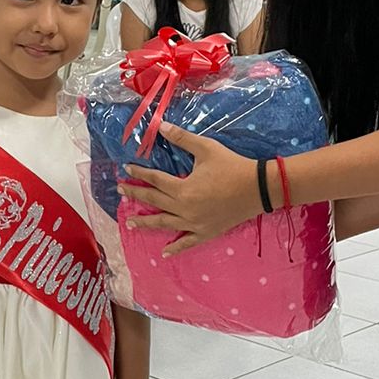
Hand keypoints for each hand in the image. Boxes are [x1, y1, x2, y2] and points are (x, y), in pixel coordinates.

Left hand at [122, 122, 260, 255]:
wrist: (259, 188)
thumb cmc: (232, 166)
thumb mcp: (206, 148)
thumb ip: (182, 138)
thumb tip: (161, 125)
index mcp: (183, 189)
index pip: (154, 180)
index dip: (139, 173)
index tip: (126, 169)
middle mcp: (184, 209)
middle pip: (154, 201)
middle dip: (135, 195)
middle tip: (120, 192)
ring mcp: (194, 224)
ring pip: (164, 224)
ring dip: (146, 223)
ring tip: (130, 223)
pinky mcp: (206, 232)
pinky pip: (187, 243)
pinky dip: (175, 248)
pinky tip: (164, 253)